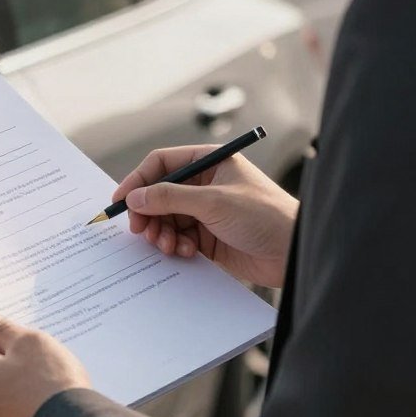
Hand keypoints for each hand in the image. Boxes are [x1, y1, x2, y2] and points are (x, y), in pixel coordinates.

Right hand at [114, 145, 298, 287]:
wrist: (294, 254)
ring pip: (166, 218)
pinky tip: (185, 252)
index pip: (162, 163)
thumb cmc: (264, 215)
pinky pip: (178, 237)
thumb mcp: (213, 202)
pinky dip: (175, 245)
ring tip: (166, 244)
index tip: (121, 200)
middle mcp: (205, 184)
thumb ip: (170, 197)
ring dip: (161, 232)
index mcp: (209, 163)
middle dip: (148, 212)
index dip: (138, 180)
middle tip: (139, 230)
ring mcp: (206, 211)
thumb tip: (135, 197)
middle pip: (159, 193)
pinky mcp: (208, 237)